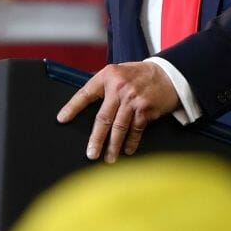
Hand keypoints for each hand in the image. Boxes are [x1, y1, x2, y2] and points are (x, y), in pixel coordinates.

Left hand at [56, 61, 179, 162]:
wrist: (168, 74)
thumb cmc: (140, 75)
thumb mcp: (118, 72)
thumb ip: (103, 84)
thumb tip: (86, 100)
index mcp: (108, 76)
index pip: (85, 93)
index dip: (72, 107)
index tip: (62, 119)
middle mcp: (119, 87)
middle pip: (103, 118)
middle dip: (96, 139)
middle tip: (91, 153)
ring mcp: (133, 99)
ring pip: (119, 128)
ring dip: (113, 146)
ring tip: (108, 158)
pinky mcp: (145, 109)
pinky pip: (135, 130)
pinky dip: (131, 142)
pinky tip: (127, 150)